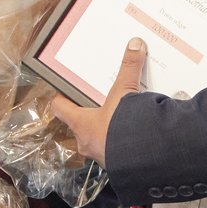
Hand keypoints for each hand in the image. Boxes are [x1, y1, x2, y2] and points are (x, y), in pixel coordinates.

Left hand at [51, 37, 146, 166]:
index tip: (66, 87)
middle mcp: (86, 141)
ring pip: (99, 136)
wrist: (146, 161)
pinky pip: (116, 148)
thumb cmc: (122, 129)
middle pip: (81, 121)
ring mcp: (101, 155)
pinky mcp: (118, 164)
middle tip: (101, 97)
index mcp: (80, 123)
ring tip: (122, 112)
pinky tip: (136, 129)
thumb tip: (134, 43)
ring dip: (108, 126)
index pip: (60, 107)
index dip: (62, 96)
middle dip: (91, 110)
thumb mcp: (124, 93)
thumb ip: (129, 68)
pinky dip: (123, 138)